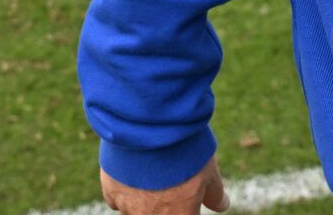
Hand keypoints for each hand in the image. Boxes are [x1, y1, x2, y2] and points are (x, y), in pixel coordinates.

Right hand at [100, 157, 228, 213]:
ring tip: (152, 178)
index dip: (186, 208)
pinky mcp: (110, 190)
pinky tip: (133, 175)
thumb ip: (214, 193)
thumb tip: (222, 205)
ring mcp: (129, 207)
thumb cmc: (185, 150)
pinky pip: (117, 200)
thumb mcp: (209, 171)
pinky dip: (124, 192)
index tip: (185, 197)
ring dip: (144, 202)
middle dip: (165, 206)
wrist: (150, 126)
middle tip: (169, 186)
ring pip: (135, 213)